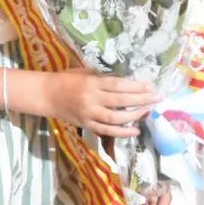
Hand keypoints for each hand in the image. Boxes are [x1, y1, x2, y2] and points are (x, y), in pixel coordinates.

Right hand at [43, 68, 157, 137]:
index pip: (119, 85)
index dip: (136, 87)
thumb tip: (125, 81)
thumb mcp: (83, 72)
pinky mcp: (87, 125)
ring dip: (134, 116)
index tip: (151, 86)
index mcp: (92, 83)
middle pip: (121, 101)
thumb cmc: (65, 79)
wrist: (46, 95)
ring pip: (116, 118)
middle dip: (142, 100)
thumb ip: (102, 77)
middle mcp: (92, 99)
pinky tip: (135, 130)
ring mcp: (89, 114)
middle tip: (157, 98)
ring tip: (148, 111)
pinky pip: (106, 131)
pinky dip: (122, 132)